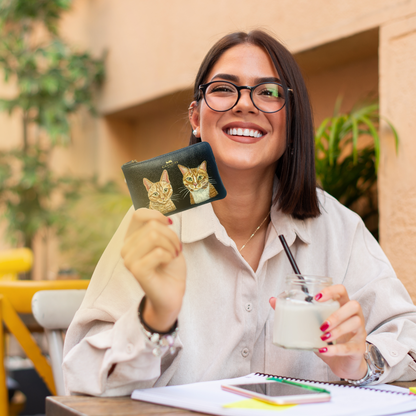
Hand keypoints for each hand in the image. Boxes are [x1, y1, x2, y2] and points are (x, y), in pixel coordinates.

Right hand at [121, 209, 185, 331]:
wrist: (172, 292)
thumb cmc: (170, 266)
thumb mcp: (167, 241)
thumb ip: (160, 227)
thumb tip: (162, 217)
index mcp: (131, 238)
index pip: (138, 214)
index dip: (157, 215)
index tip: (169, 224)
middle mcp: (126, 247)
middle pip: (152, 225)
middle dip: (171, 235)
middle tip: (176, 248)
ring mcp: (129, 259)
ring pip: (154, 236)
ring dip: (171, 245)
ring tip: (173, 255)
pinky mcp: (136, 270)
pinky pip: (158, 252)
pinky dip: (169, 255)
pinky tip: (169, 263)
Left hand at [269, 285, 367, 379]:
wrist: (342, 363)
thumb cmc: (328, 338)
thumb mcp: (311, 325)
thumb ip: (295, 313)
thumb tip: (273, 300)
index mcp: (341, 306)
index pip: (341, 290)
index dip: (331, 291)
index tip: (317, 297)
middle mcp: (354, 316)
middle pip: (353, 305)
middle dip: (336, 314)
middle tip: (321, 324)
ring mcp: (359, 332)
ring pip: (355, 324)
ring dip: (337, 330)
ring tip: (322, 336)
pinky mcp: (359, 348)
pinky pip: (351, 347)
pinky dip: (336, 349)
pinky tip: (324, 350)